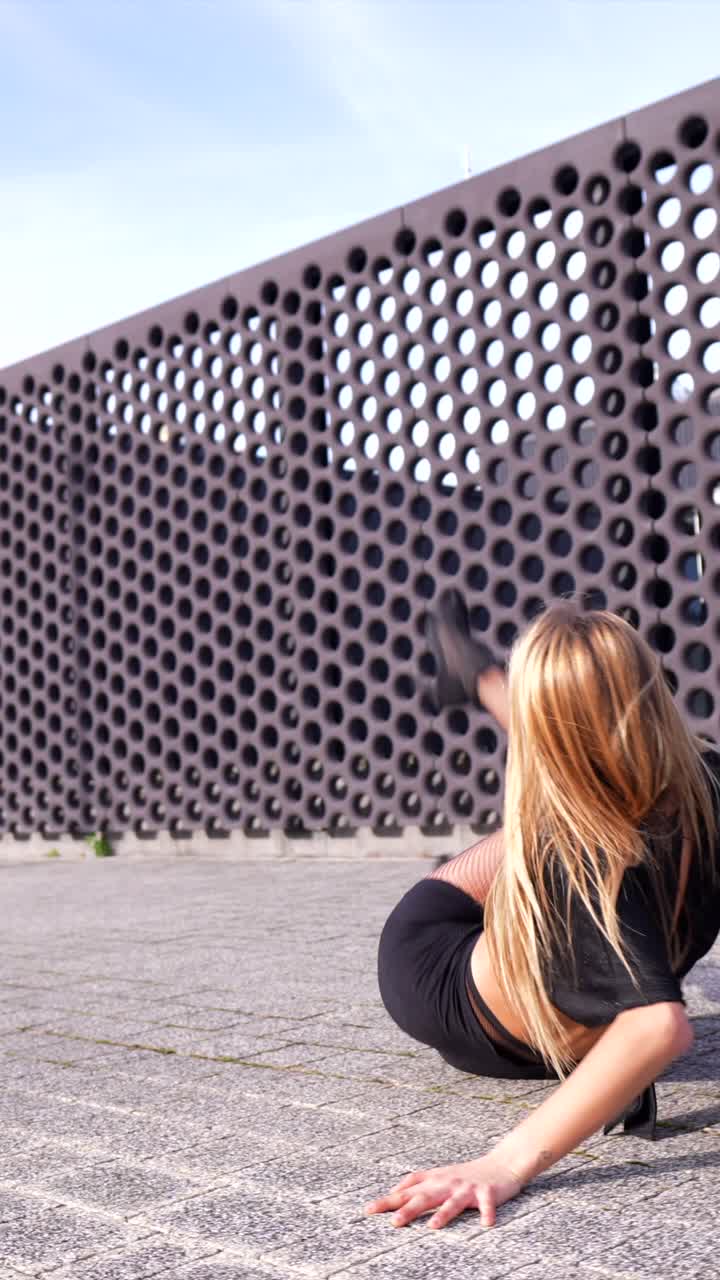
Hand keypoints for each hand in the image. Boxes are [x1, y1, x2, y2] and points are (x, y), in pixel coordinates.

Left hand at [363, 1154, 523, 1229]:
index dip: (388, 1199)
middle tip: (394, 1223)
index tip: (369, 1211)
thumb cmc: (466, 1174)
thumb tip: (392, 1193)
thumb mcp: (439, 1176)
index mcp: (435, 1180)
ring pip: (453, 1201)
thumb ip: (418, 1184)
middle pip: (425, 1197)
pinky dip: (486, 1213)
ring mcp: (467, 1188)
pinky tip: (486, 1225)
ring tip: (432, 1227)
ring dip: (443, 1213)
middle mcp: (447, 1183)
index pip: (407, 1189)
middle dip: (409, 1209)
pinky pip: (487, 1204)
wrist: (500, 1164)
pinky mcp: (487, 1193)